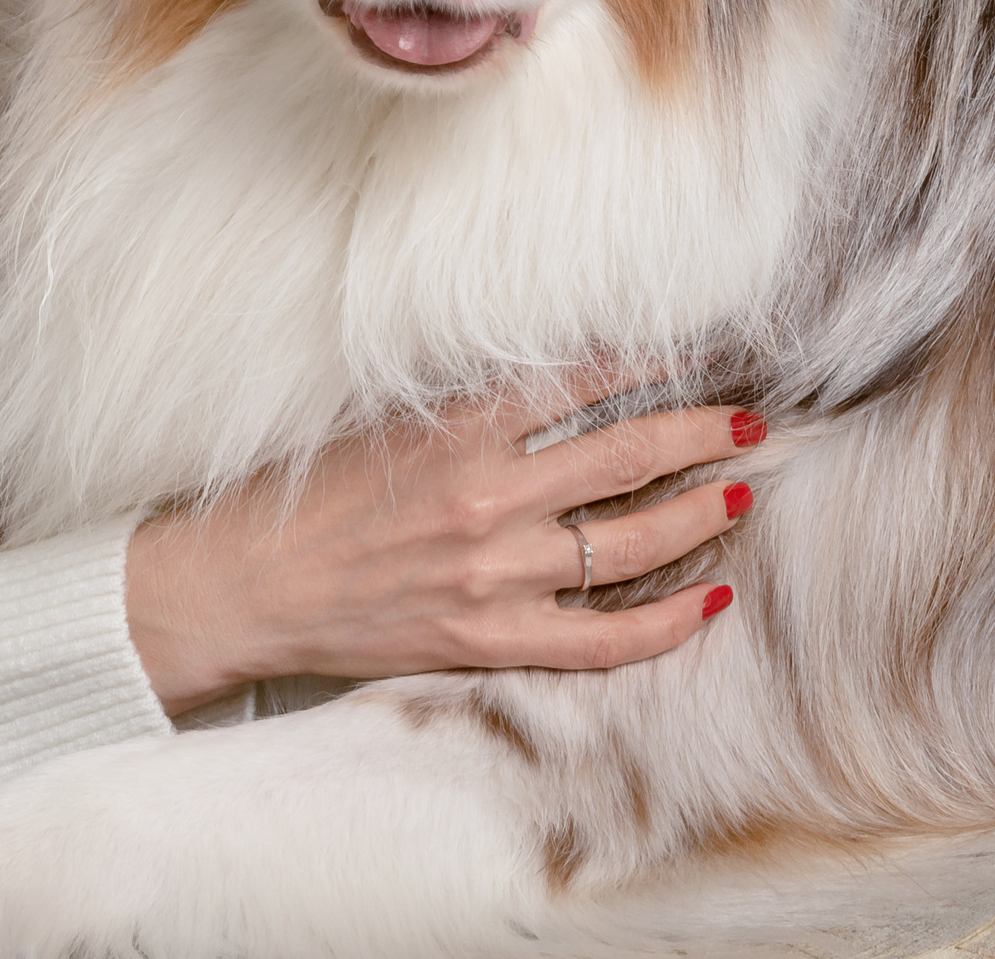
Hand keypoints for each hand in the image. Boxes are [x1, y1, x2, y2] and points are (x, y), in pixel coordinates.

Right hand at [122, 371, 763, 713]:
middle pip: (629, 457)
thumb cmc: (300, 494)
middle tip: (753, 419)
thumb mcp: (383, 419)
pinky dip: (665, 623)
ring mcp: (493, 575)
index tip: (696, 353)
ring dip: (699, 512)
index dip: (652, 364)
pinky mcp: (488, 639)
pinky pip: (602, 640)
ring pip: (631, 544)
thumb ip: (468, 402)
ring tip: (740, 492)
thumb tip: (553, 371)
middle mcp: (487, 499)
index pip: (583, 380)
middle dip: (704, 432)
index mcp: (458, 430)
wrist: (241, 586)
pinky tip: (709, 599)